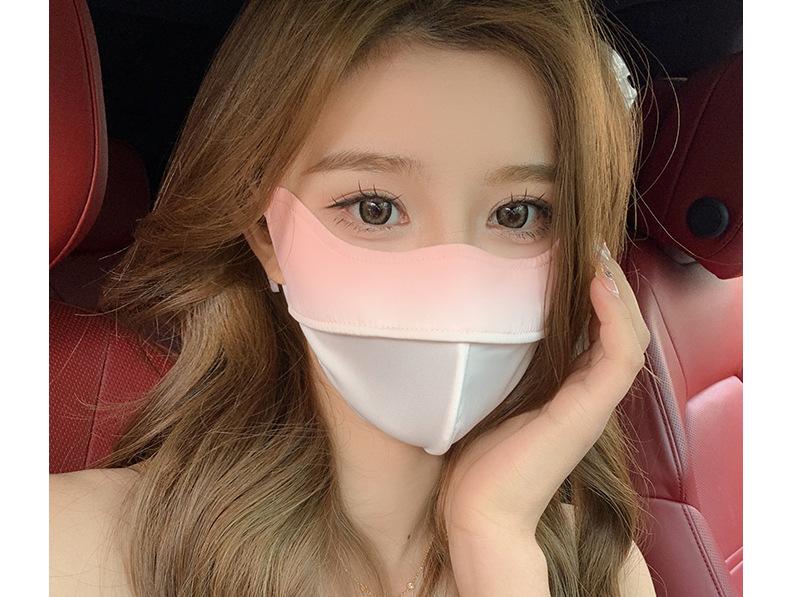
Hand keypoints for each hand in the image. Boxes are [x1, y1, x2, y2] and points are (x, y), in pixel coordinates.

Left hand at [444, 242, 650, 538]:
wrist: (477, 508)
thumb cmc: (476, 456)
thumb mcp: (490, 394)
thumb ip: (501, 363)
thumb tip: (479, 321)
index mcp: (566, 390)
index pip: (599, 332)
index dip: (596, 293)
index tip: (578, 257)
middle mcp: (586, 394)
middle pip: (620, 329)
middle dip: (611, 284)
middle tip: (593, 247)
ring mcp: (591, 404)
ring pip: (629, 337)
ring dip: (618, 293)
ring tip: (599, 258)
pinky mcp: (588, 412)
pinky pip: (619, 356)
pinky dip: (614, 318)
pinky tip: (597, 287)